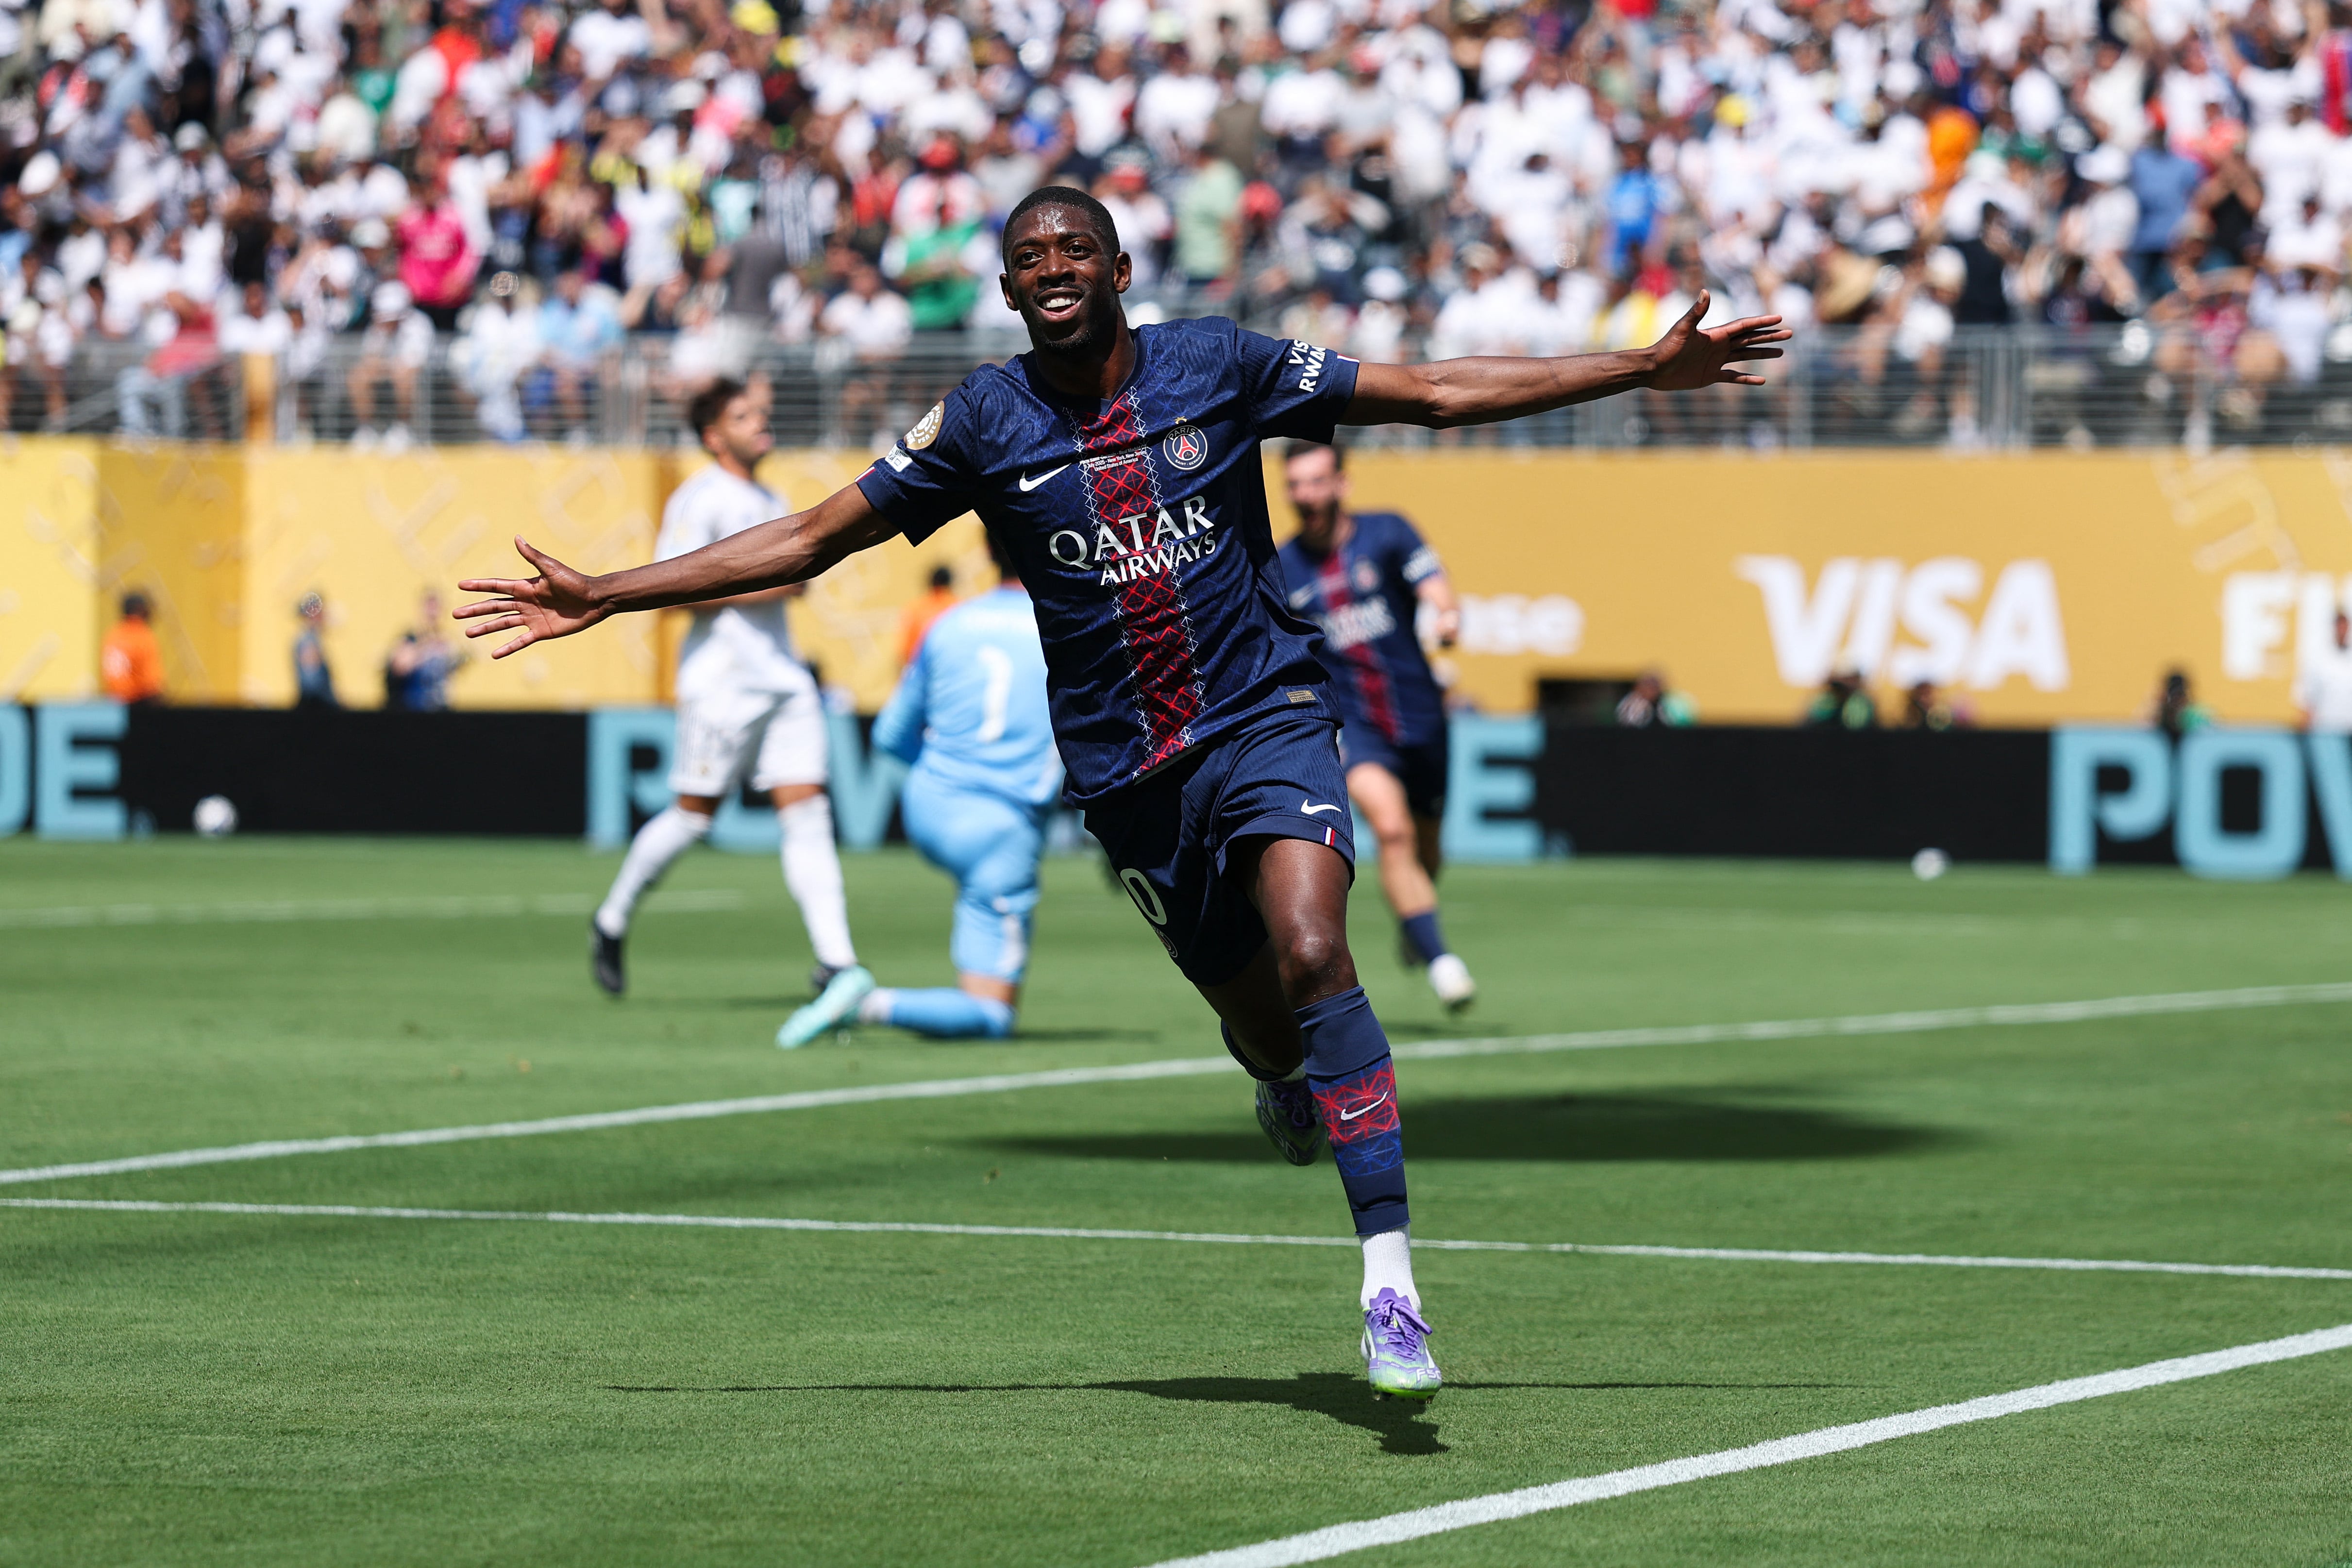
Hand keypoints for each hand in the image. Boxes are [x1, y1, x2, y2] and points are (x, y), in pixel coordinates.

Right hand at [453, 538, 610, 657]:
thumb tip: (516, 537)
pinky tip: (494, 654)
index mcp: (525, 586)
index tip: (460, 585)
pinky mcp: (541, 632)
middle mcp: (525, 602)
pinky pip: (520, 641)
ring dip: (485, 628)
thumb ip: (533, 556)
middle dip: (475, 610)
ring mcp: (531, 618)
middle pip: (494, 607)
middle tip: (454, 614)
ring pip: (502, 624)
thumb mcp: (552, 568)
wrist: (595, 600)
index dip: (479, 585)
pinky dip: (508, 647)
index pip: (496, 586)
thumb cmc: (575, 581)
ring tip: (468, 633)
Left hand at [1644, 291, 1791, 391]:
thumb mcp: (1683, 329)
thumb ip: (1696, 312)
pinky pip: (1733, 377)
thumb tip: (1705, 291)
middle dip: (1769, 336)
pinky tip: (1761, 379)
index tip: (1779, 318)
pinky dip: (1747, 378)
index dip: (1761, 322)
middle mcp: (1719, 346)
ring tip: (1781, 352)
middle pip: (1750, 339)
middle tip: (1789, 333)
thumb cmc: (1666, 348)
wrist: (1654, 369)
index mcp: (1716, 334)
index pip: (1744, 326)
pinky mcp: (1710, 375)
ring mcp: (1716, 361)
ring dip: (1762, 353)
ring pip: (1746, 356)